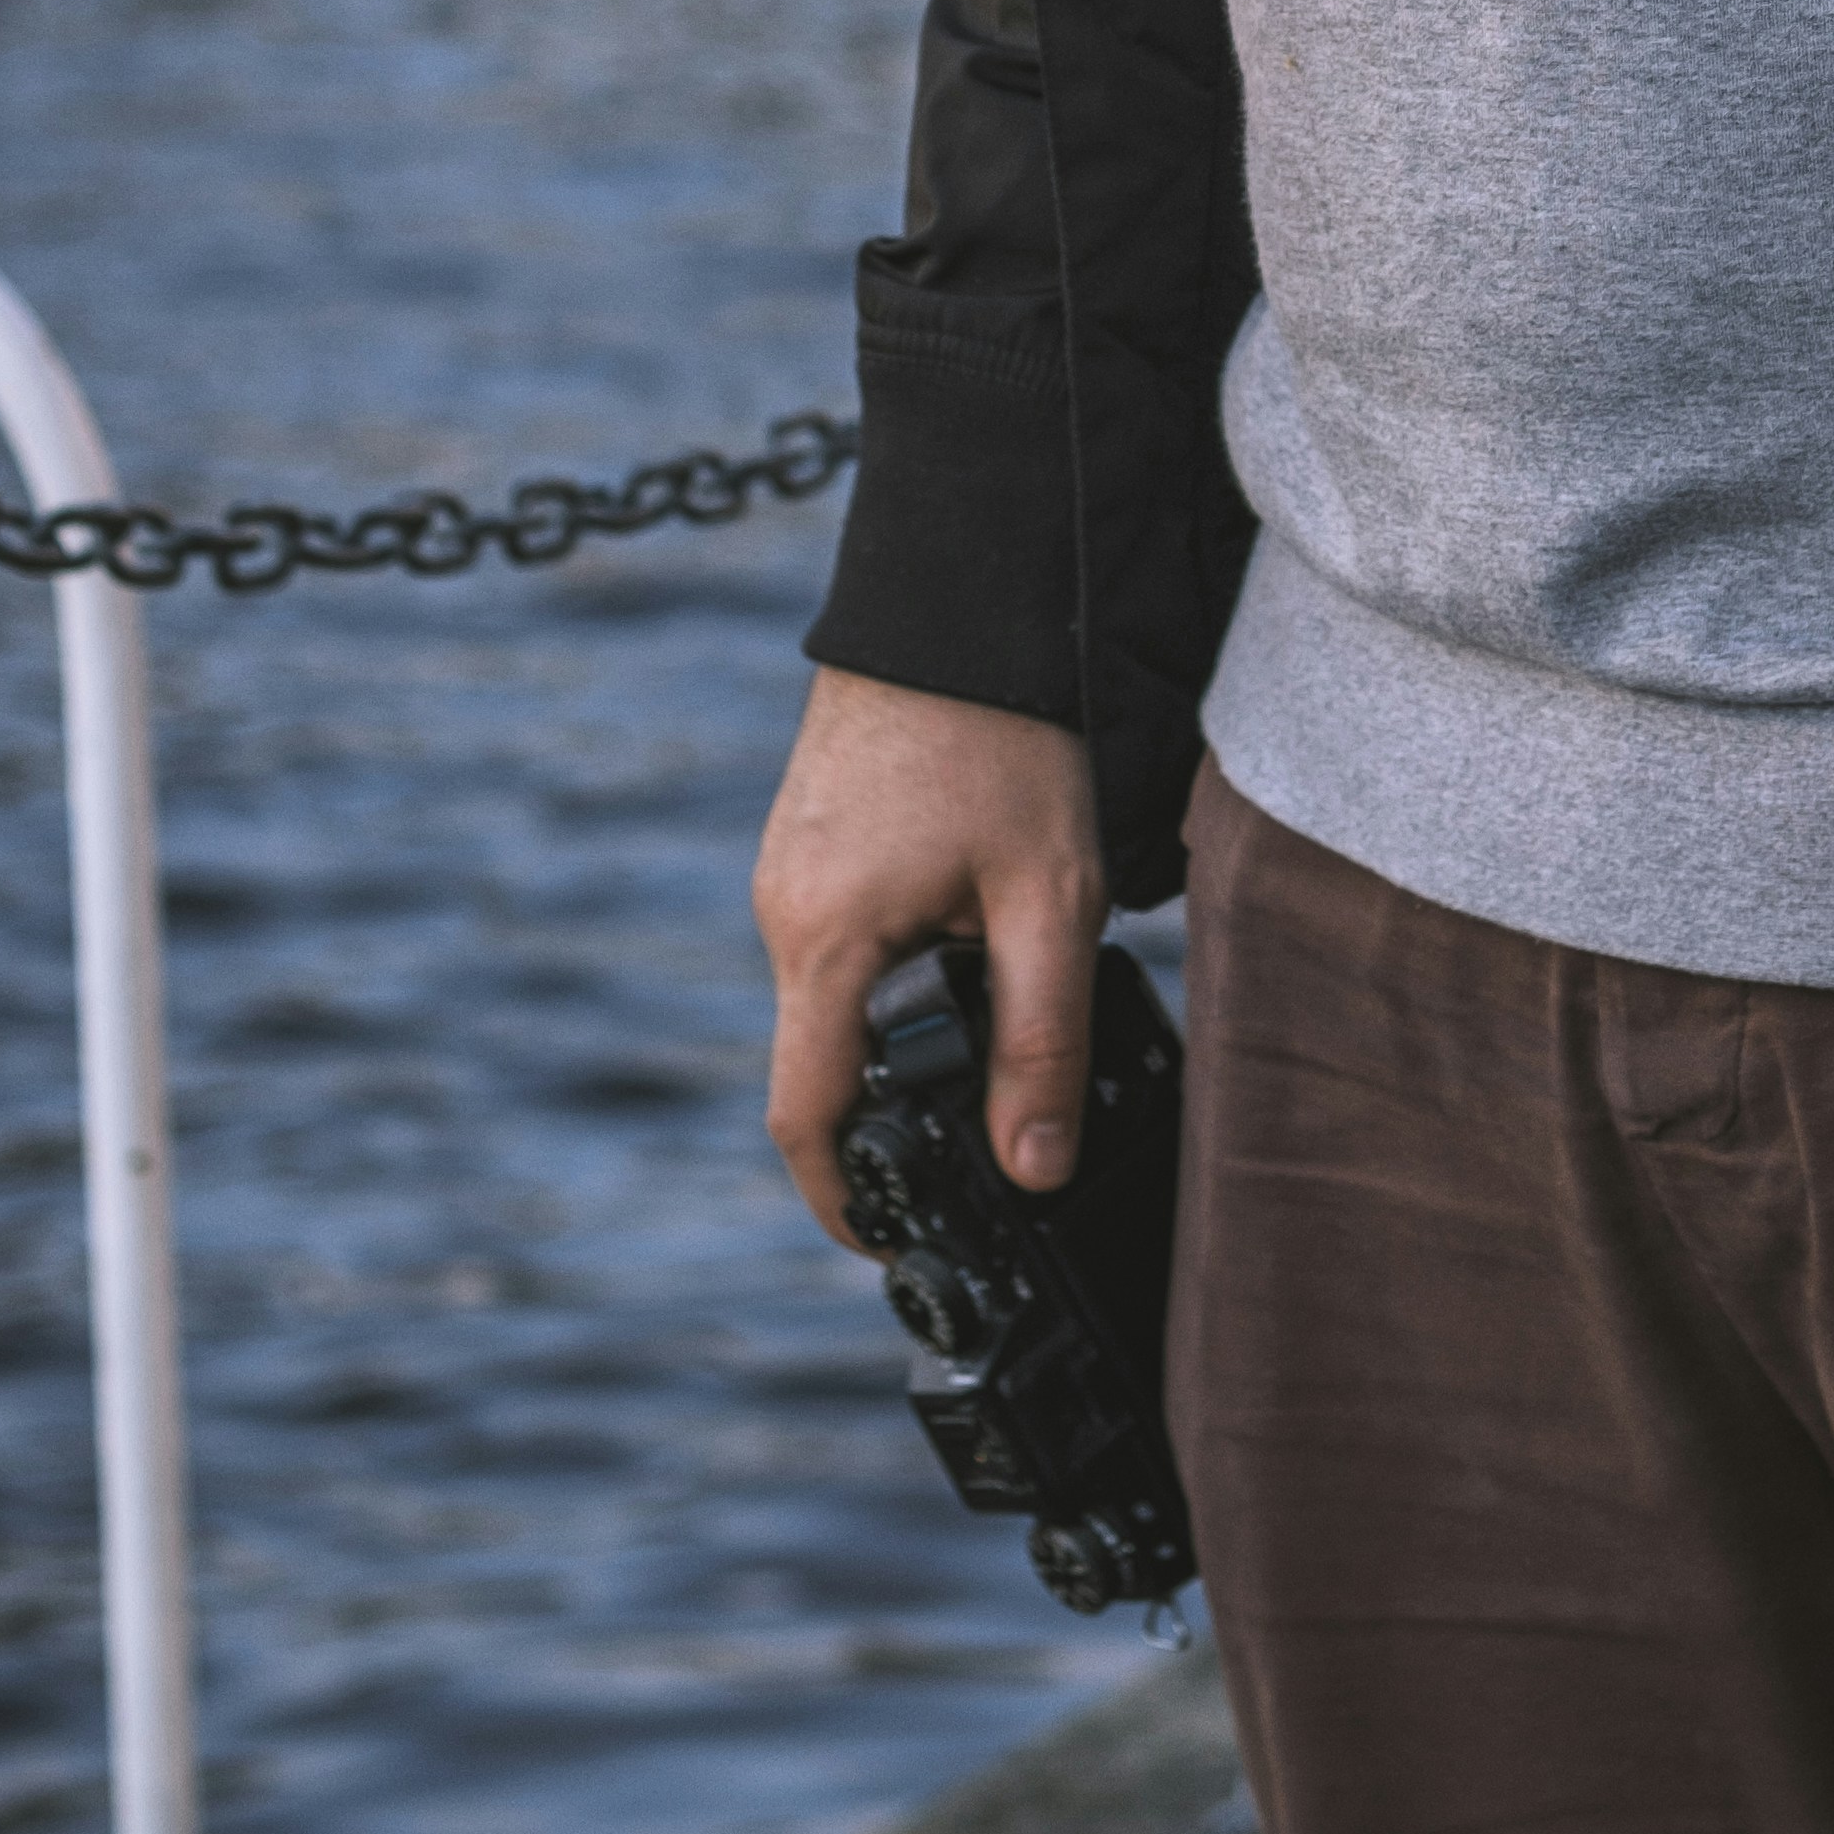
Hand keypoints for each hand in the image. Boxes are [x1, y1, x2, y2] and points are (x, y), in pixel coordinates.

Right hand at [757, 667, 1108, 1244]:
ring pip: (835, 999)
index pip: (806, 1118)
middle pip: (820, 1062)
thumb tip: (1034, 1171)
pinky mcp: (811, 837)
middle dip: (893, 1119)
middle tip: (986, 1147)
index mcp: (824, 938)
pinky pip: (840, 940)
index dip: (844, 1203)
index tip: (897, 1247)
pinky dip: (896, 973)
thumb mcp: (1050, 895)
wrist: (964, 585)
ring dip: (903, 1037)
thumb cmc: (1007, 732)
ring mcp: (788, 869)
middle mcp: (782, 910)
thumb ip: (1042, 1039)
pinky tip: (972, 948)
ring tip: (1001, 1035)